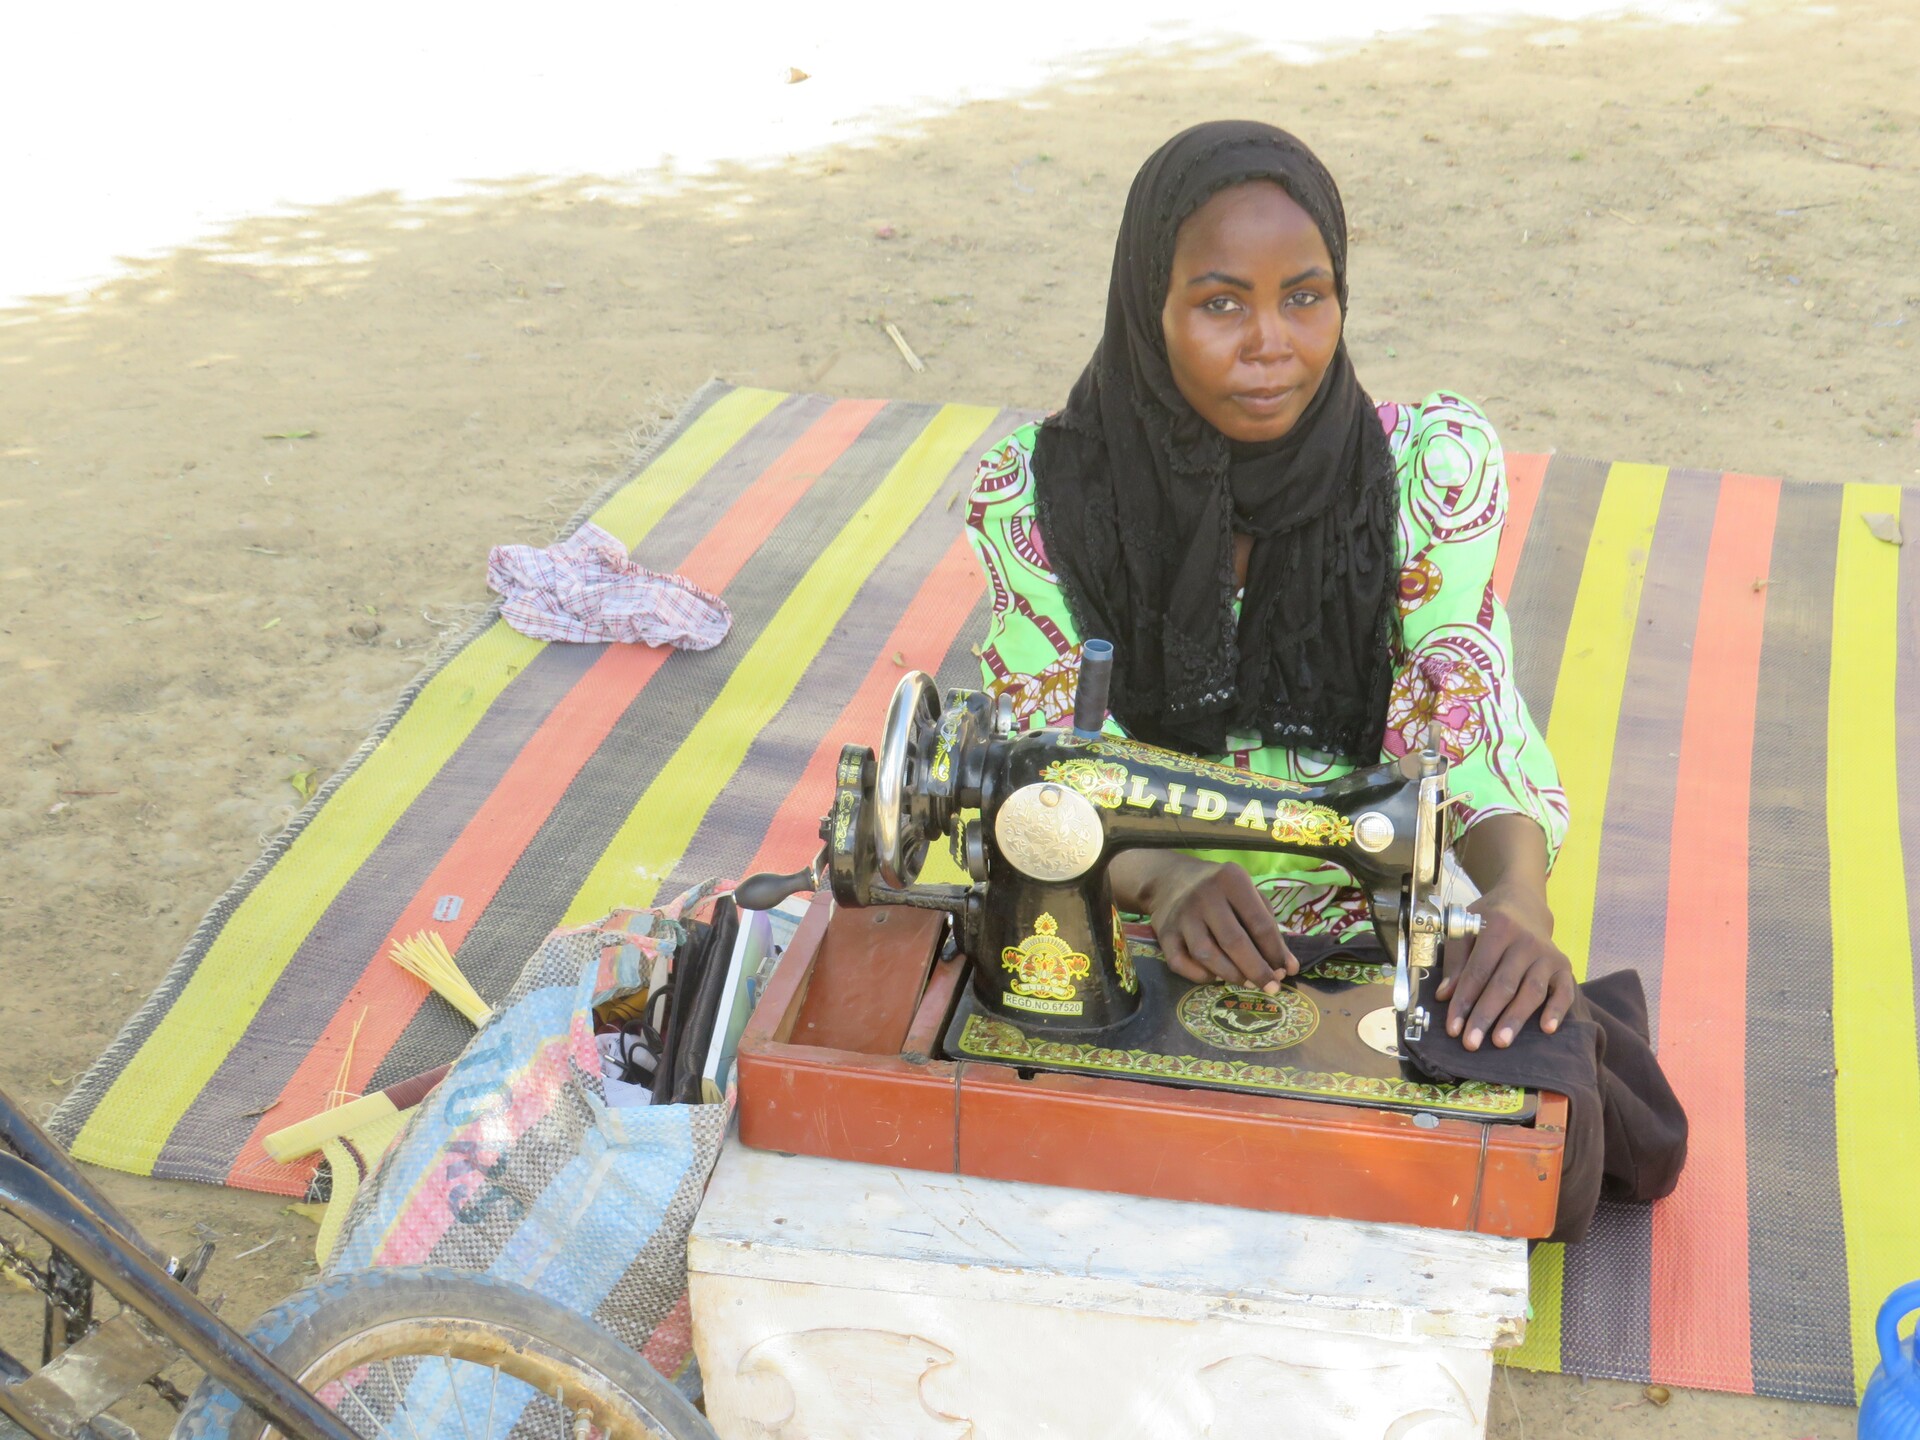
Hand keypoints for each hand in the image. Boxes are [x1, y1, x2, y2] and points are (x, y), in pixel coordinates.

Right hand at [1114, 853, 1296, 991]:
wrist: (1171, 880)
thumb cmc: (1221, 891)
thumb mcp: (1248, 895)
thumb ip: (1269, 927)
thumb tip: (1288, 967)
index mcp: (1231, 881)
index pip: (1259, 923)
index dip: (1276, 952)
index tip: (1287, 972)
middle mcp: (1204, 896)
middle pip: (1234, 942)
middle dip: (1257, 970)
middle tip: (1272, 987)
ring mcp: (1181, 916)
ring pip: (1207, 956)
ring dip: (1232, 975)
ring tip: (1247, 983)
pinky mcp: (1164, 934)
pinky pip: (1181, 964)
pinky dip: (1201, 977)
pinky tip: (1216, 976)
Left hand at [1436, 885, 1574, 1050]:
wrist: (1524, 901)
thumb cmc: (1488, 920)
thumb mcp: (1465, 929)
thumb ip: (1455, 961)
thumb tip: (1444, 994)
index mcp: (1497, 928)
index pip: (1477, 971)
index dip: (1464, 1001)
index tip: (1453, 1028)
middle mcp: (1525, 940)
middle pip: (1503, 984)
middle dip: (1485, 1016)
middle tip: (1472, 1043)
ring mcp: (1547, 954)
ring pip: (1531, 991)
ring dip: (1515, 1019)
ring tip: (1500, 1042)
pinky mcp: (1564, 965)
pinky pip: (1564, 990)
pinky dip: (1557, 1010)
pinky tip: (1547, 1029)